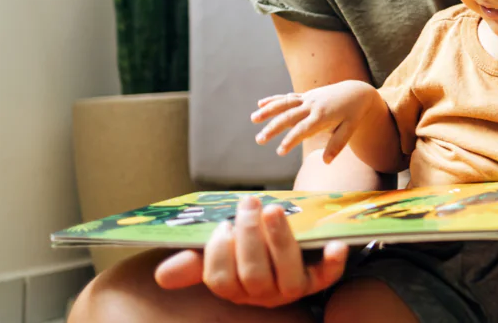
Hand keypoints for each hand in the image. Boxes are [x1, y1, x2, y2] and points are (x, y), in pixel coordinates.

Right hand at [154, 195, 347, 306]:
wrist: (291, 237)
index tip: (222, 225)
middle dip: (249, 237)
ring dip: (279, 240)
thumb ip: (196, 260)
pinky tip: (336, 244)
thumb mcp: (223, 248)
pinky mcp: (319, 278)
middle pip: (253, 275)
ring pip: (286, 274)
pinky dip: (333, 262)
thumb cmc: (250, 244)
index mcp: (236, 287)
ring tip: (273, 209)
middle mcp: (263, 294)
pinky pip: (328, 276)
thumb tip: (162, 275)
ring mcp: (292, 287)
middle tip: (249, 203)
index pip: (222, 280)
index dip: (220, 253)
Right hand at [252, 81, 378, 162]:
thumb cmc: (353, 113)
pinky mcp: (306, 95)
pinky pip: (288, 97)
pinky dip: (274, 100)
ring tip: (253, 119)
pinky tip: (260, 104)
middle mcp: (312, 106)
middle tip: (259, 140)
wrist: (357, 92)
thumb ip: (337, 145)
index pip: (303, 130)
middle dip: (273, 128)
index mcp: (323, 116)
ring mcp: (308, 99)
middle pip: (289, 117)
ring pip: (285, 104)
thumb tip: (326, 162)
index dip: (291, 140)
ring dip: (268, 110)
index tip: (279, 151)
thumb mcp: (350, 129)